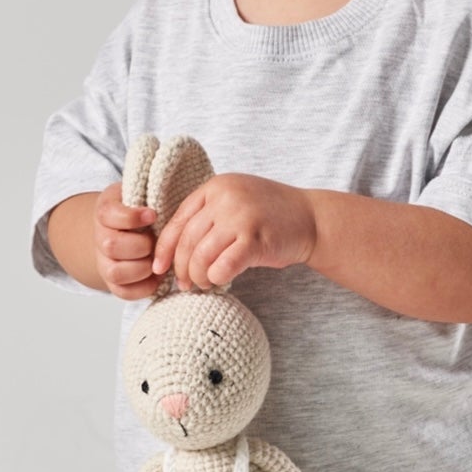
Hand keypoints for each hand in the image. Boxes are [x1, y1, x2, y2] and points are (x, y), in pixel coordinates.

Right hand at [93, 183, 162, 299]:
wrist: (125, 232)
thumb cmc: (140, 210)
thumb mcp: (142, 194)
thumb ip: (151, 194)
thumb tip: (168, 201)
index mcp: (105, 212)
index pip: (108, 215)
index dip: (131, 217)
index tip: (152, 215)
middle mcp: (100, 239)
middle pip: (111, 246)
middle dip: (142, 245)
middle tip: (157, 241)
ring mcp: (104, 263)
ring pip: (115, 272)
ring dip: (143, 268)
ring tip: (158, 260)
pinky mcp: (114, 284)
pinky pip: (124, 292)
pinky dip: (145, 286)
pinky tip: (157, 276)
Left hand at [151, 174, 318, 291]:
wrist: (312, 218)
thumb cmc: (270, 216)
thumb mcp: (235, 202)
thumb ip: (207, 215)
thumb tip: (172, 250)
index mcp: (215, 187)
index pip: (177, 221)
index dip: (165, 248)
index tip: (159, 268)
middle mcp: (225, 198)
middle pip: (187, 241)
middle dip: (181, 268)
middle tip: (183, 284)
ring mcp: (240, 217)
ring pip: (201, 257)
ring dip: (198, 277)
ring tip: (203, 284)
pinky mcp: (255, 239)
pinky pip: (222, 267)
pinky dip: (216, 278)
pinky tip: (219, 281)